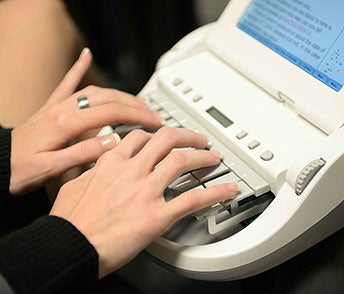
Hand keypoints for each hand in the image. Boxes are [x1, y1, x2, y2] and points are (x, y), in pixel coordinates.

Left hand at [10, 48, 161, 194]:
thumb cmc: (18, 170)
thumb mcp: (51, 169)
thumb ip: (83, 154)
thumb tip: (113, 142)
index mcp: (65, 124)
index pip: (112, 112)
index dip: (137, 116)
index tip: (155, 122)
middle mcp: (63, 110)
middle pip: (108, 98)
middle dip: (135, 105)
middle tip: (154, 114)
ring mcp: (57, 106)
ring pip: (95, 91)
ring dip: (120, 94)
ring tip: (138, 101)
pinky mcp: (51, 107)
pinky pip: (66, 83)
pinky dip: (78, 68)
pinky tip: (86, 55)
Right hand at [50, 127, 238, 277]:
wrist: (68, 246)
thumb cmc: (69, 222)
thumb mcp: (74, 185)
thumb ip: (94, 171)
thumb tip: (100, 166)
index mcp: (111, 163)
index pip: (141, 137)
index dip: (159, 133)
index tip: (168, 137)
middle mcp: (131, 171)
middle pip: (167, 140)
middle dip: (188, 135)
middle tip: (199, 139)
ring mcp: (145, 191)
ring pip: (182, 161)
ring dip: (203, 156)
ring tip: (213, 157)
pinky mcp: (156, 215)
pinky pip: (192, 199)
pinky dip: (214, 192)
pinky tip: (227, 190)